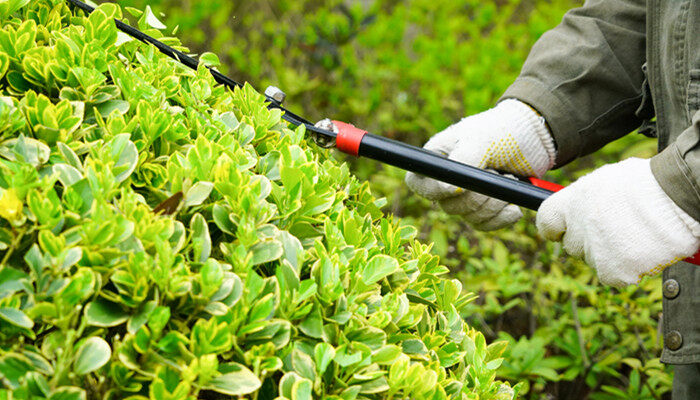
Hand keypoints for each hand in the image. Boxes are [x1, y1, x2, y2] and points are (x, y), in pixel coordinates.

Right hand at [405, 99, 555, 230]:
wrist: (534, 138)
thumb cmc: (501, 131)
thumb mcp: (481, 139)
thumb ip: (463, 160)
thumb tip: (448, 189)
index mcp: (438, 160)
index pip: (418, 184)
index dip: (433, 191)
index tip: (457, 187)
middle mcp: (448, 181)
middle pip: (449, 206)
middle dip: (477, 195)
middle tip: (496, 172)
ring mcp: (467, 197)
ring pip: (470, 217)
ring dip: (494, 204)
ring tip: (509, 178)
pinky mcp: (486, 208)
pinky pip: (485, 225)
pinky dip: (501, 218)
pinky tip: (513, 205)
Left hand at [536, 158, 699, 286]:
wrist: (677, 195)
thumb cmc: (649, 183)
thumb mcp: (607, 179)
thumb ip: (586, 198)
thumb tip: (579, 208)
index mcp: (572, 201)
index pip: (547, 221)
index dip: (555, 228)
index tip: (560, 232)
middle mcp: (578, 226)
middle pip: (573, 245)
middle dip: (590, 242)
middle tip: (616, 231)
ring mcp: (595, 249)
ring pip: (595, 261)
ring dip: (612, 254)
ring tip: (637, 235)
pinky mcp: (614, 269)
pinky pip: (614, 276)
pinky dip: (629, 269)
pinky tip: (644, 250)